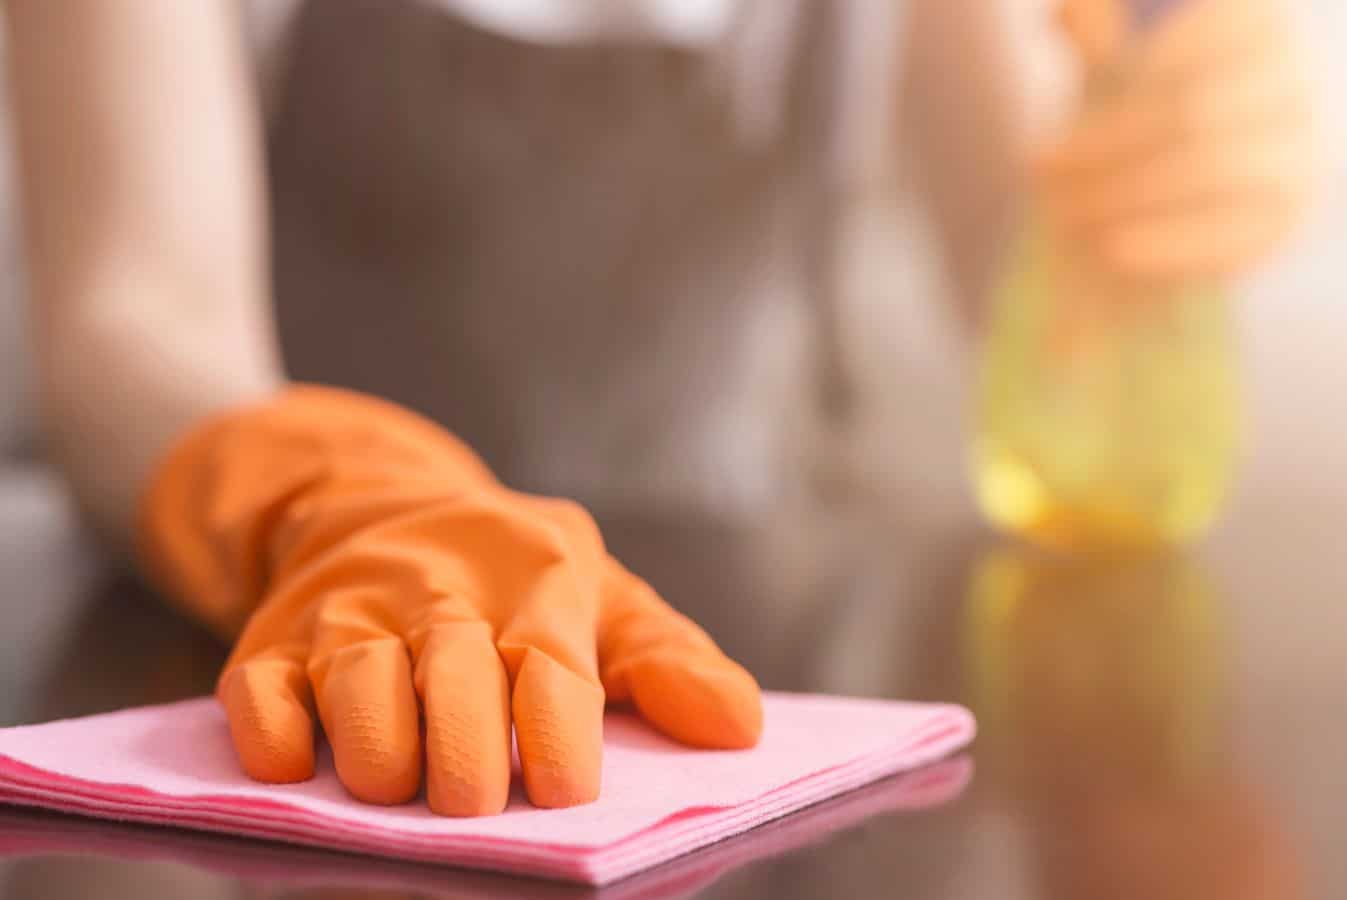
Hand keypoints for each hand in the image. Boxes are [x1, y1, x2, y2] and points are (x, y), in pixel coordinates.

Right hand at [141, 387, 762, 815]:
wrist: (376, 503)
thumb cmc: (512, 578)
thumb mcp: (601, 599)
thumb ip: (669, 663)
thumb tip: (742, 729)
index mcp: (536, 580)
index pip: (553, 667)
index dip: (560, 738)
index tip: (568, 795)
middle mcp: (439, 589)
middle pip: (455, 682)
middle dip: (467, 758)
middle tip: (476, 806)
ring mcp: (349, 612)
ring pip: (357, 689)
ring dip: (378, 754)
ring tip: (402, 788)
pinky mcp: (270, 640)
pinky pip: (258, 695)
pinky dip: (274, 739)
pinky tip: (298, 767)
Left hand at [1042, 0, 1315, 280]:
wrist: (1171, 197)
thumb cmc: (1135, 106)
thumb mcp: (1111, 61)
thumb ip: (1096, 27)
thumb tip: (1068, 9)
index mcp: (1259, 22)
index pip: (1205, 31)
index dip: (1144, 57)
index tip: (1084, 80)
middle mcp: (1295, 80)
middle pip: (1190, 107)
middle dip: (1104, 141)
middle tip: (1038, 165)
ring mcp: (1302, 150)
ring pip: (1206, 170)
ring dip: (1122, 194)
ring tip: (1060, 214)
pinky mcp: (1291, 216)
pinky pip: (1228, 233)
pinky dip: (1163, 244)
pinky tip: (1111, 251)